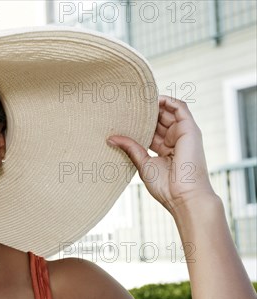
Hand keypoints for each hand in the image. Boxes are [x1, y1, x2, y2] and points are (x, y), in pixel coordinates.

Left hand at [107, 96, 216, 214]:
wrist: (183, 196)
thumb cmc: (165, 186)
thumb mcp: (143, 163)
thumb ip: (130, 148)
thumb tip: (111, 139)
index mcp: (166, 149)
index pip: (152, 130)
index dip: (139, 123)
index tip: (122, 117)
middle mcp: (176, 140)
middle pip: (160, 119)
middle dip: (145, 112)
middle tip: (126, 106)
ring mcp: (184, 133)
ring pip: (169, 111)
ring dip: (154, 104)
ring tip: (137, 99)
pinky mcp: (190, 129)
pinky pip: (180, 107)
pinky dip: (167, 100)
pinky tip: (152, 99)